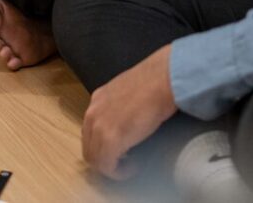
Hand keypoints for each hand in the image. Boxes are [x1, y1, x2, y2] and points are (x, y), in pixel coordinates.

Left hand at [83, 44, 177, 179]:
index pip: (90, 131)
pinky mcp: (111, 140)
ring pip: (95, 159)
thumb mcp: (129, 92)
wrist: (163, 80)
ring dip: (111, 167)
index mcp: (97, 100)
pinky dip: (118, 172)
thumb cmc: (155, 82)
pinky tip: (134, 166)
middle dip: (105, 159)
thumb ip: (122, 107)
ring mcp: (99, 127)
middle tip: (124, 162)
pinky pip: (106, 166)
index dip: (103, 145)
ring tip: (131, 164)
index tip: (120, 150)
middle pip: (89, 148)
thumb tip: (129, 122)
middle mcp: (93, 114)